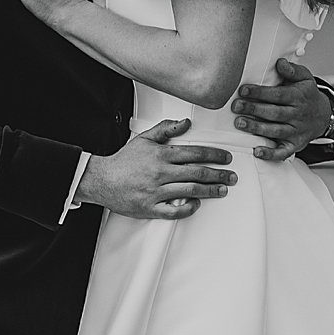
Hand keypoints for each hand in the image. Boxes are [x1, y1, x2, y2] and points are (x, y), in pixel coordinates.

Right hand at [77, 119, 236, 219]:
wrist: (102, 180)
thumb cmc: (123, 161)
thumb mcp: (144, 139)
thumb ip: (166, 130)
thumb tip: (185, 123)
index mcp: (161, 155)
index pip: (195, 153)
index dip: (214, 155)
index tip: (226, 158)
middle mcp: (161, 173)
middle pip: (198, 172)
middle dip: (219, 174)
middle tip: (232, 176)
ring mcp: (156, 192)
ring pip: (190, 190)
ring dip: (210, 190)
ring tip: (222, 190)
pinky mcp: (150, 208)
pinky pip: (174, 211)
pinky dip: (188, 208)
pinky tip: (197, 204)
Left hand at [231, 59, 333, 161]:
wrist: (324, 115)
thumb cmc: (307, 94)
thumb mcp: (305, 78)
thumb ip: (292, 70)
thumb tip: (280, 63)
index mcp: (299, 97)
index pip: (278, 95)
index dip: (260, 93)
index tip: (243, 90)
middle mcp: (298, 115)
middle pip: (275, 113)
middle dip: (254, 109)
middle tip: (236, 106)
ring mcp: (297, 131)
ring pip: (276, 131)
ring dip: (257, 128)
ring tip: (240, 123)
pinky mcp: (295, 144)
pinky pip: (283, 152)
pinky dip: (271, 154)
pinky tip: (257, 151)